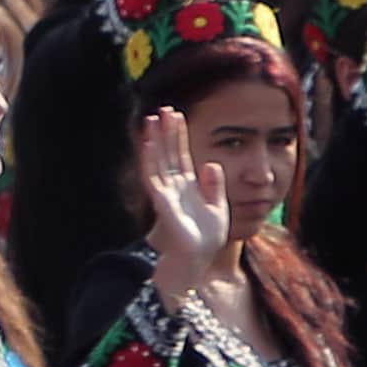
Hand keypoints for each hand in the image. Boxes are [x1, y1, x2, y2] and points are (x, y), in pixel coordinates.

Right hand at [134, 106, 230, 281]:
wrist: (199, 257)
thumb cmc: (206, 237)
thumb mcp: (218, 205)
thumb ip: (214, 185)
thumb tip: (210, 163)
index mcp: (188, 185)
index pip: (181, 154)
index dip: (178, 135)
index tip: (176, 116)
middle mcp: (174, 186)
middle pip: (168, 153)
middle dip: (165, 132)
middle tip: (163, 109)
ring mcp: (166, 192)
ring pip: (157, 160)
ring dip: (154, 140)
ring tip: (152, 119)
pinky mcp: (162, 201)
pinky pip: (153, 176)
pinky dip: (150, 159)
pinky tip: (148, 144)